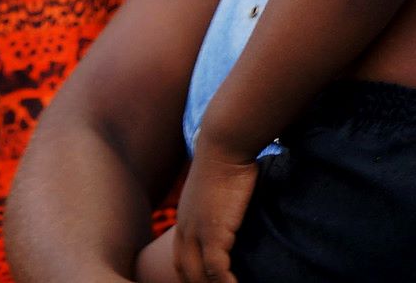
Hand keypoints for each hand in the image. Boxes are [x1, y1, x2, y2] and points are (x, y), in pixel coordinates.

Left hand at [174, 149, 258, 282]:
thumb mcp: (218, 188)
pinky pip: (216, 270)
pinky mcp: (213, 232)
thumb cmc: (227, 160)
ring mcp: (196, 231)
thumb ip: (221, 205)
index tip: (202, 282)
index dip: (189, 275)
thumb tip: (236, 208)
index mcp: (185, 218)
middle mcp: (185, 227)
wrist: (223, 145)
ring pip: (198, 274)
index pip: (180, 258)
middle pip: (184, 270)